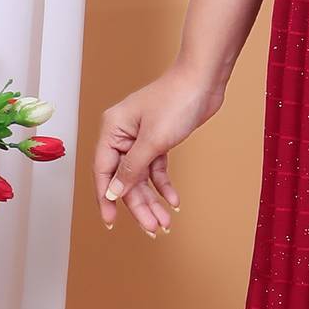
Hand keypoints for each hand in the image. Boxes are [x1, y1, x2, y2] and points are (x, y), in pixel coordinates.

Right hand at [93, 65, 225, 235]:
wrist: (204, 80)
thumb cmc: (177, 100)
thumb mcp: (153, 140)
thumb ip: (132, 168)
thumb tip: (113, 191)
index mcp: (112, 130)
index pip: (103, 171)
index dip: (106, 198)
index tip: (110, 222)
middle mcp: (122, 134)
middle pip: (124, 178)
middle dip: (138, 205)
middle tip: (152, 228)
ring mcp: (141, 137)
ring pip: (141, 176)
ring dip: (152, 199)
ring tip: (164, 222)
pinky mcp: (159, 139)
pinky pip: (156, 168)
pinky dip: (164, 185)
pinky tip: (173, 201)